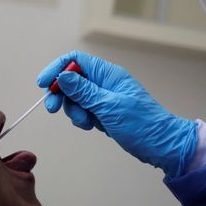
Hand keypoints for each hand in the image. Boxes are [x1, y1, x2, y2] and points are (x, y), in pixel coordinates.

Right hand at [37, 51, 196, 175]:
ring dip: (74, 110)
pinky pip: (84, 110)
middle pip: (71, 80)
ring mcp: (104, 98)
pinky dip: (83, 118)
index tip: (43, 84)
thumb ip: (84, 91)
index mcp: (108, 74)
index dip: (57, 68)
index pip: (76, 60)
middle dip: (61, 94)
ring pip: (76, 98)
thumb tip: (63, 75)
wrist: (162, 145)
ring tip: (87, 123)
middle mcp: (104, 82)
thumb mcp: (109, 106)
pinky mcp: (105, 112)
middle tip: (53, 109)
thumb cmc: (143, 124)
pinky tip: (92, 126)